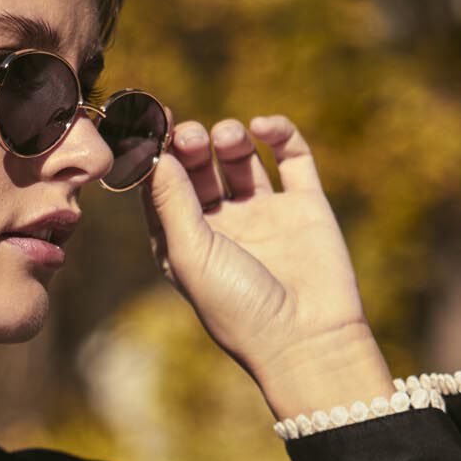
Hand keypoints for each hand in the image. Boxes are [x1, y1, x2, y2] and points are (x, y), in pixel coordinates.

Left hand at [142, 114, 390, 406]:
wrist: (307, 337)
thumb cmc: (238, 307)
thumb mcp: (191, 256)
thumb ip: (172, 203)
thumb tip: (156, 154)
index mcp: (185, 243)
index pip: (163, 189)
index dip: (156, 156)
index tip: (154, 124)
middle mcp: (222, 226)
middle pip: (199, 169)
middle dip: (191, 145)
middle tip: (191, 134)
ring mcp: (264, 214)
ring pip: (240, 159)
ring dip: (229, 138)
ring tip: (226, 136)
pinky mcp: (304, 205)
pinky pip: (291, 158)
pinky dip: (278, 134)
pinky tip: (263, 127)